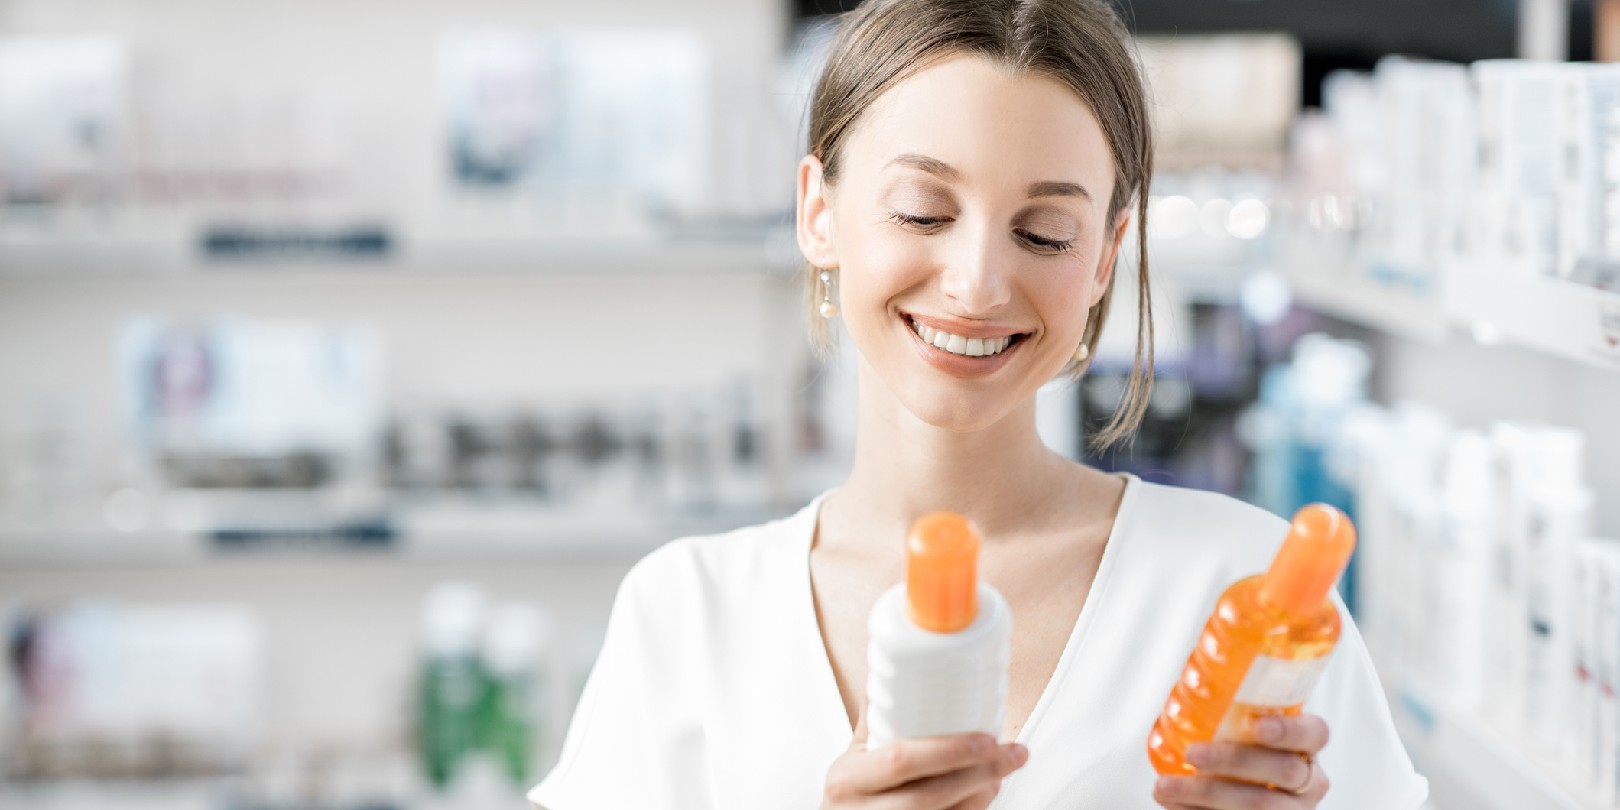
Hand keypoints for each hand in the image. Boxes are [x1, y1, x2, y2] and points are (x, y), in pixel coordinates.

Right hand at [821, 705, 1028, 809]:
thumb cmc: (848, 799)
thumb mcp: (851, 761)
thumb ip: (874, 722)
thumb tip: (888, 674)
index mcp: (848, 780)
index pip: (900, 761)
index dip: (947, 751)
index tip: (984, 737)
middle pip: (930, 794)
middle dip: (977, 773)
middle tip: (1008, 753)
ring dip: (980, 795)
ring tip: (1001, 772)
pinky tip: (984, 794)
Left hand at [1153, 714, 1330, 808]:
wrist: (1241, 791)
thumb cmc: (1239, 750)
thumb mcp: (1241, 731)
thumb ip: (1230, 714)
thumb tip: (1185, 686)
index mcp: (1306, 745)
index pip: (1315, 733)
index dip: (1289, 730)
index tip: (1256, 725)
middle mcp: (1308, 781)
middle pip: (1284, 769)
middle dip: (1234, 760)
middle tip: (1191, 753)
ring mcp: (1293, 809)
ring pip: (1259, 805)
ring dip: (1206, 794)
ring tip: (1165, 786)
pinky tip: (1173, 803)